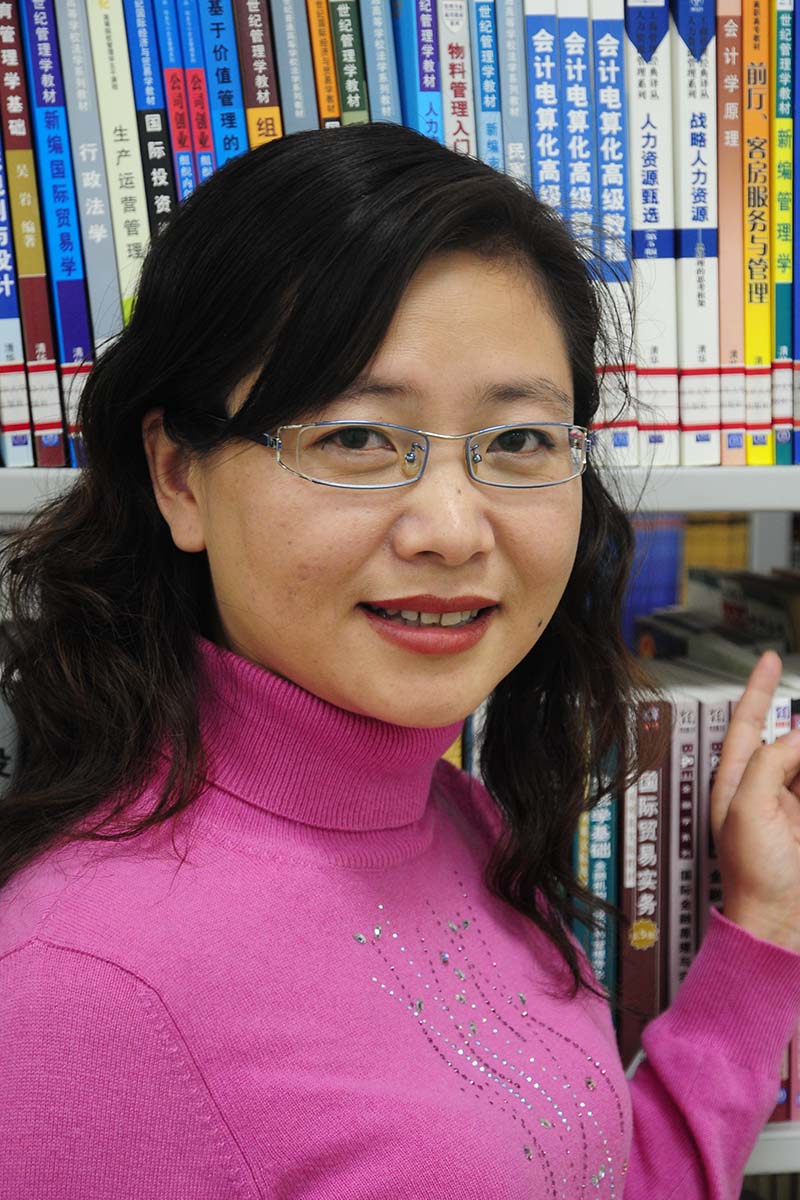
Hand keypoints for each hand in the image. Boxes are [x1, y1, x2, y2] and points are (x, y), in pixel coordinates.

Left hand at [711, 650, 799, 953]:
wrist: (782, 927)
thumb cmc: (752, 876)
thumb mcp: (747, 809)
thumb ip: (767, 763)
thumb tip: (795, 736)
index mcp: (736, 782)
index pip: (745, 723)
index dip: (758, 690)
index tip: (769, 658)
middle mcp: (766, 789)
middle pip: (791, 743)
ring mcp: (794, 807)